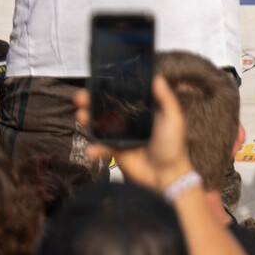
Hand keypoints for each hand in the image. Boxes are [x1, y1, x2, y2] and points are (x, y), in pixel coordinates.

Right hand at [79, 75, 193, 192]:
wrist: (166, 177)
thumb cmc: (173, 148)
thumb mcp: (174, 120)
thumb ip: (166, 100)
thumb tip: (157, 78)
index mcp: (142, 111)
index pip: (122, 95)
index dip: (108, 88)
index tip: (95, 82)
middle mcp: (129, 122)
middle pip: (105, 107)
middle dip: (90, 101)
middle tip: (80, 99)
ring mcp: (120, 136)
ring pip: (99, 124)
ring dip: (87, 119)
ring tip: (80, 117)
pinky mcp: (115, 151)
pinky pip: (100, 146)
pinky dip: (94, 148)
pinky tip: (91, 150)